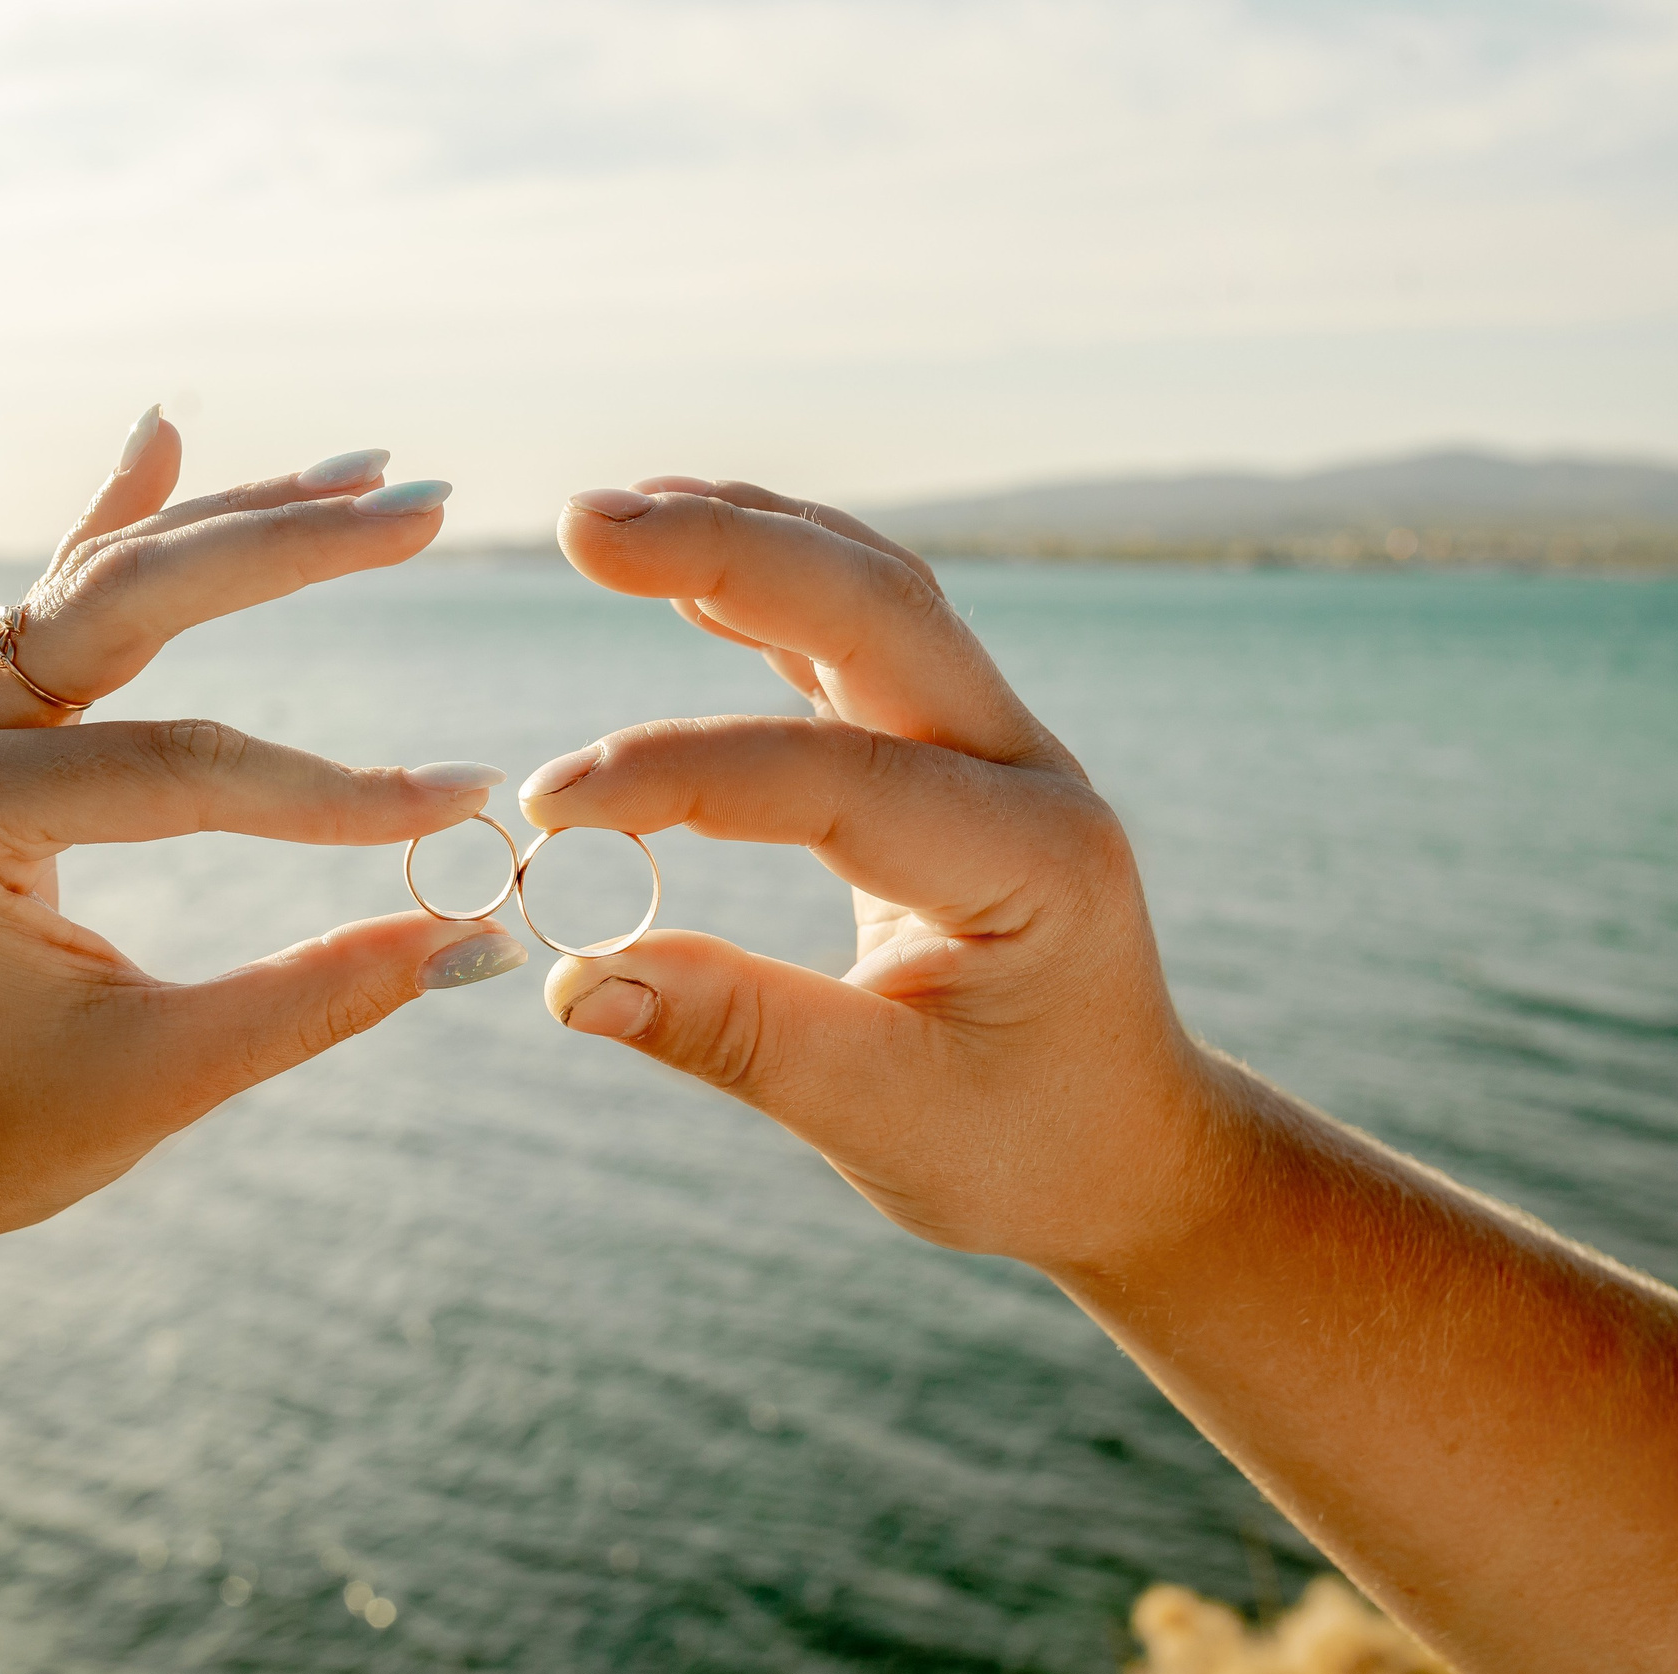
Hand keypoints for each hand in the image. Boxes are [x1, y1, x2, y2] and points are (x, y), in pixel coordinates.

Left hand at [0, 412, 527, 1247]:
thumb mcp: (160, 1077)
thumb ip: (318, 996)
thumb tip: (481, 937)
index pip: (187, 767)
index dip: (335, 790)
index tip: (463, 804)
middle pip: (142, 599)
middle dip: (293, 548)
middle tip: (427, 512)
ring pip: (115, 577)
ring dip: (244, 522)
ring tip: (369, 475)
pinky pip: (71, 600)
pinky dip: (130, 523)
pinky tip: (165, 437)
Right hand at [523, 479, 1220, 1272]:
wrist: (1131, 1148)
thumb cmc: (1022, 1147)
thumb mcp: (882, 1119)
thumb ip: (730, 1037)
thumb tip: (569, 982)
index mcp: (1033, 862)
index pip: (838, 780)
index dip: (683, 778)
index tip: (546, 808)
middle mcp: (1031, 772)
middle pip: (879, 611)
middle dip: (731, 551)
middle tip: (582, 525)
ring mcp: (1002, 743)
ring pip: (875, 592)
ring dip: (747, 539)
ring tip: (610, 520)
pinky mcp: (956, 748)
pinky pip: (863, 631)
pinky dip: (772, 581)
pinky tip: (684, 562)